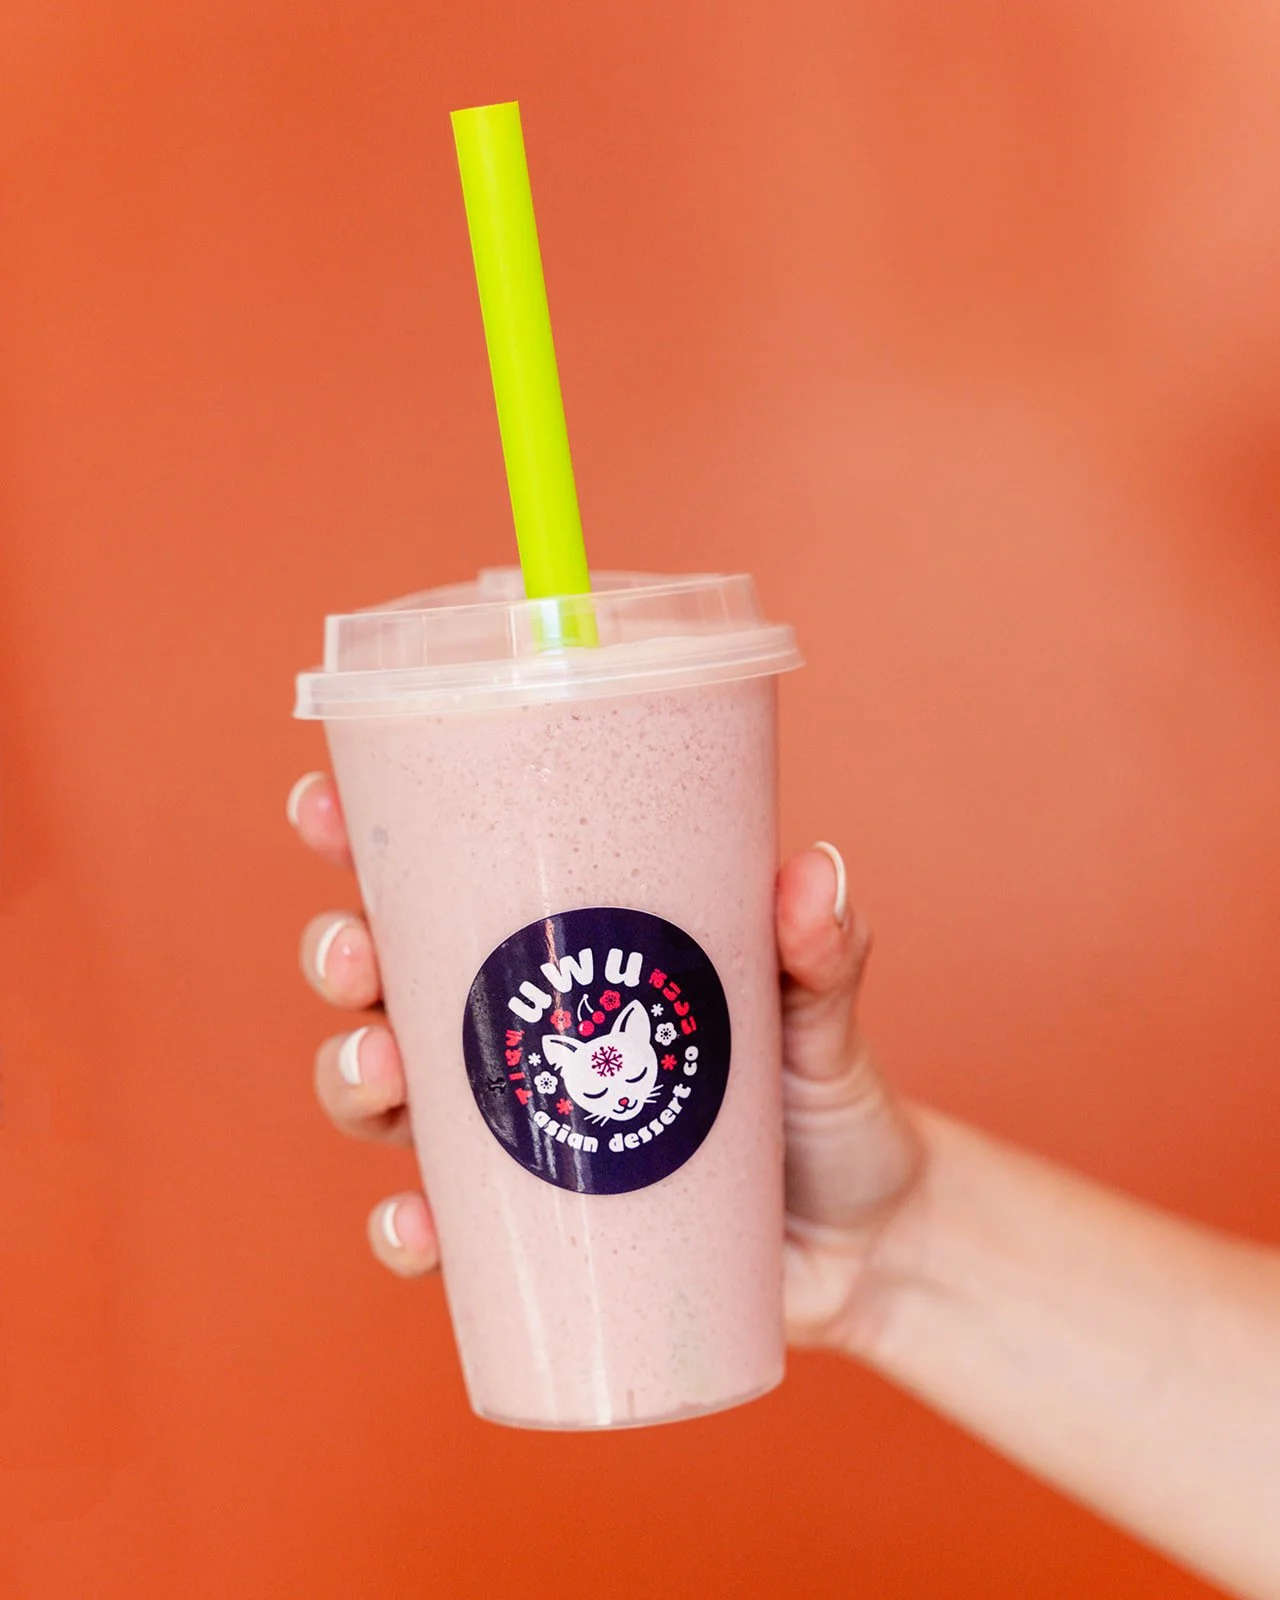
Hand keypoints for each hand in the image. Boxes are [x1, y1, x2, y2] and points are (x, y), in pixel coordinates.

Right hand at [289, 772, 922, 1350]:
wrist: (862, 1247)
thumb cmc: (823, 1101)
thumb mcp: (818, 1016)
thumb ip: (820, 951)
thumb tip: (814, 874)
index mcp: (563, 957)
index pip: (445, 886)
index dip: (363, 844)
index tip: (320, 808)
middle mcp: (517, 1039)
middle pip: (386, 984)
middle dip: (343, 958)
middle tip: (356, 953)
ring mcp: (515, 1138)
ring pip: (386, 1098)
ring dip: (353, 1078)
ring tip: (384, 1069)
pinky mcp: (529, 1233)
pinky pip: (438, 1231)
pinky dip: (408, 1228)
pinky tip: (419, 1226)